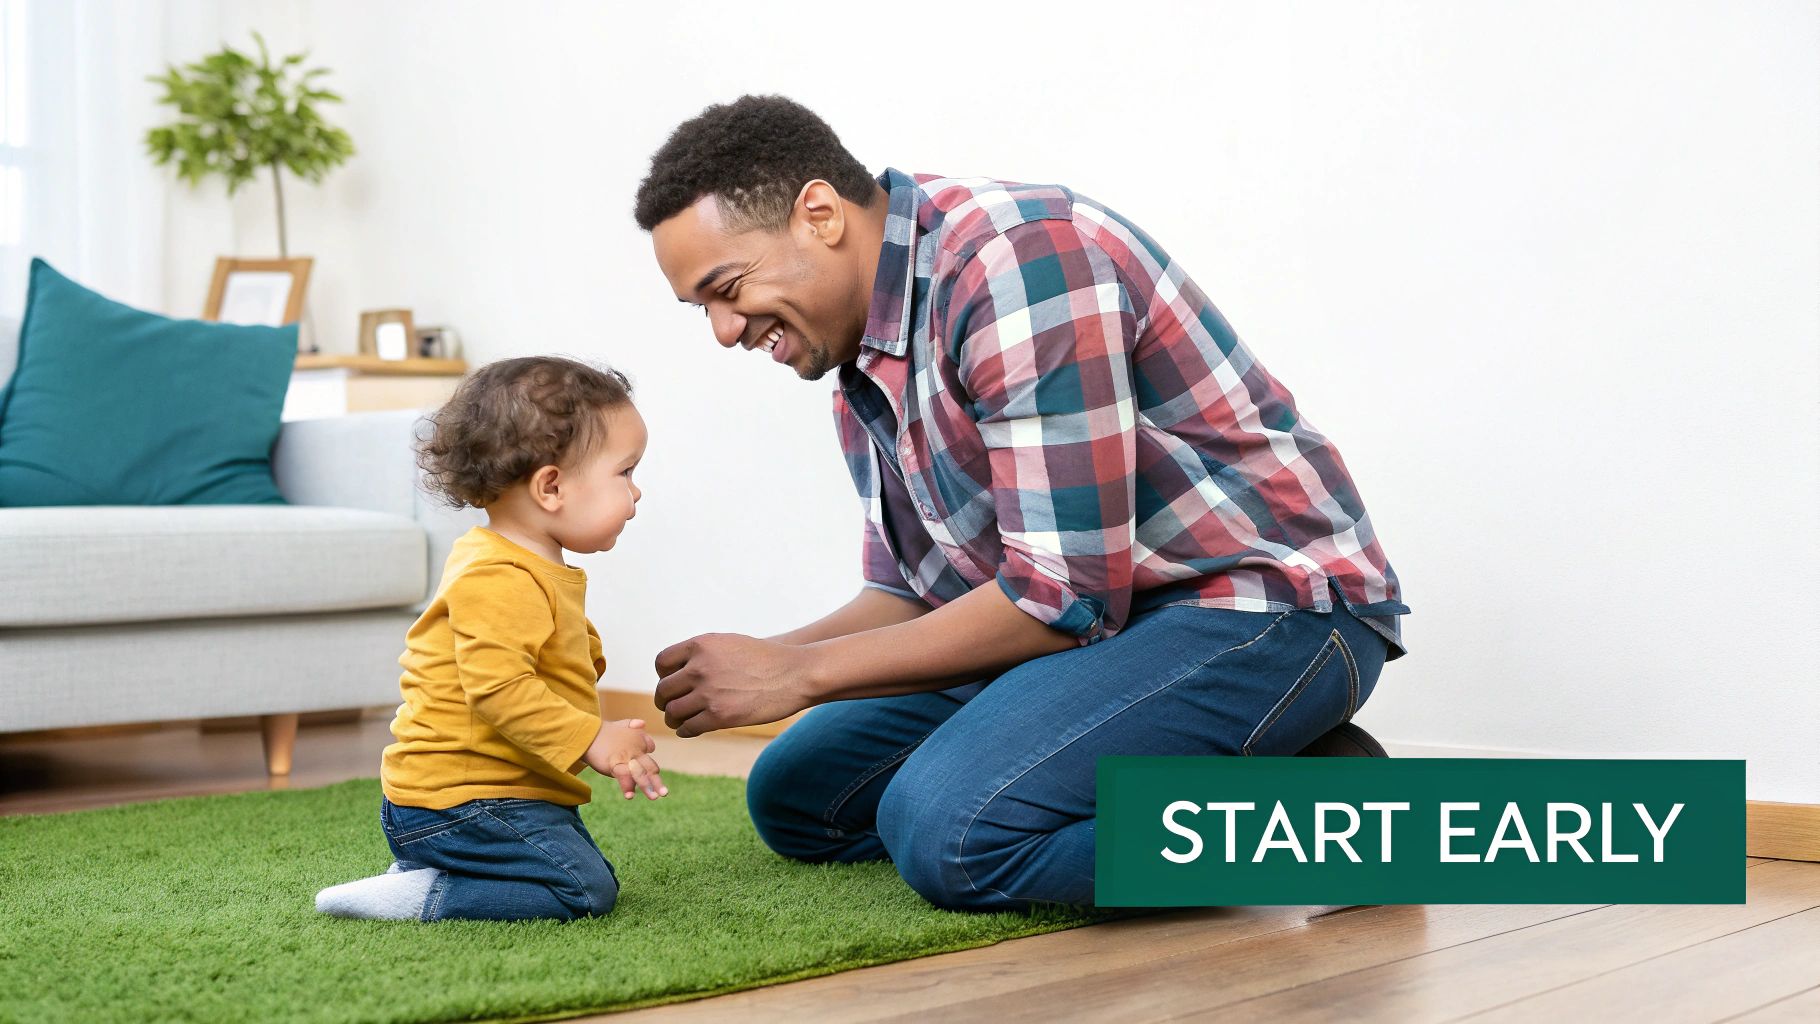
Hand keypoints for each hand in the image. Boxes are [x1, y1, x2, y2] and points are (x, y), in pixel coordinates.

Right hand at [582, 718, 666, 799]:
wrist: (586, 732)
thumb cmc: (600, 731)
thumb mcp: (619, 724)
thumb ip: (631, 724)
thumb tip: (643, 723)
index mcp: (638, 738)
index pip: (650, 749)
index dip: (649, 761)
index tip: (653, 772)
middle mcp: (636, 749)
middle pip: (650, 766)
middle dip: (657, 781)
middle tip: (664, 793)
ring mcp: (627, 757)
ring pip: (641, 773)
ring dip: (647, 786)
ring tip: (654, 798)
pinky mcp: (615, 763)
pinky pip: (624, 777)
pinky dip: (627, 787)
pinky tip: (630, 797)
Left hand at [654, 633, 813, 736]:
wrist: (795, 674)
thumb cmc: (765, 659)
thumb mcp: (730, 644)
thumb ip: (704, 654)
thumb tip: (678, 671)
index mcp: (701, 645)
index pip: (662, 663)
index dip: (664, 676)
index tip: (673, 683)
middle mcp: (700, 668)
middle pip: (664, 690)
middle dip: (666, 700)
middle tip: (672, 706)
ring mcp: (708, 693)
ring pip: (673, 712)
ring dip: (674, 719)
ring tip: (680, 720)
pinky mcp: (719, 716)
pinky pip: (688, 728)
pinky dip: (686, 730)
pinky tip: (692, 728)